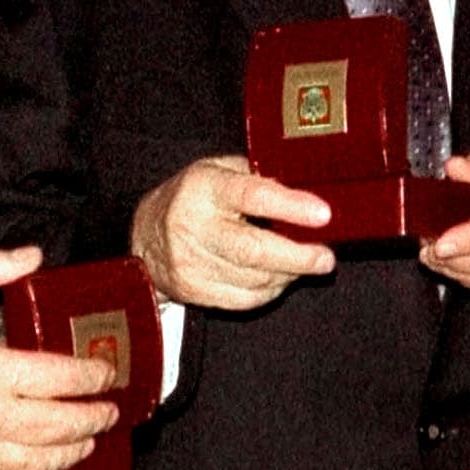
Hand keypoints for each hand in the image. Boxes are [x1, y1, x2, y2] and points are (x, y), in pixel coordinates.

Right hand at [131, 155, 333, 309]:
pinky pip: (244, 299)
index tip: (324, 215)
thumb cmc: (192, 197)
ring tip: (306, 263)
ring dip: (288, 274)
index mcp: (204, 188)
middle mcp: (193, 225)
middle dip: (298, 256)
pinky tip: (280, 277)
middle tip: (326, 257)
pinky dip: (270, 290)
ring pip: (253, 279)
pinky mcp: (193, 291)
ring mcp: (191, 263)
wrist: (144, 236)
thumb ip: (256, 177)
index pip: (252, 196)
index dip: (291, 207)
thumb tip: (304, 192)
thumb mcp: (218, 170)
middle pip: (253, 250)